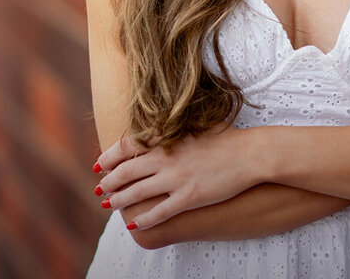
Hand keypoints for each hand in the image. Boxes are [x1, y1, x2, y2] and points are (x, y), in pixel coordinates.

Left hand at [94, 127, 260, 229]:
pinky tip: (134, 224)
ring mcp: (177, 179)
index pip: (127, 146)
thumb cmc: (226, 137)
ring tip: (108, 206)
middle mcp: (167, 158)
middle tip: (99, 189)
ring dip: (118, 201)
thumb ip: (171, 128)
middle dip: (108, 182)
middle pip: (126, 171)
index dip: (109, 156)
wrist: (250, 153)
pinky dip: (143, 219)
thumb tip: (153, 127)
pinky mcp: (189, 197)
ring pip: (137, 193)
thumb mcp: (194, 125)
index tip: (99, 165)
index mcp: (167, 138)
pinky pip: (159, 212)